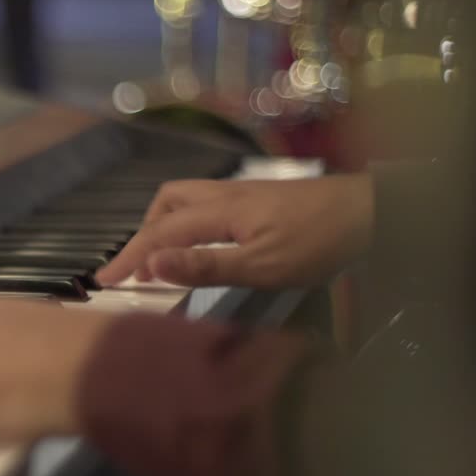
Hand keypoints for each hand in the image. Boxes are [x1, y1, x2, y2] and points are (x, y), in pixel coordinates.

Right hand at [94, 174, 373, 288]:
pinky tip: (201, 243)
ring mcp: (243, 194)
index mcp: (219, 212)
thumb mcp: (263, 265)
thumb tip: (153, 264)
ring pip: (186, 199)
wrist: (373, 212)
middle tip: (136, 269)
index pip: (159, 234)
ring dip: (164, 224)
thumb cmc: (319, 241)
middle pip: (166, 203)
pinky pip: (205, 204)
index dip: (129, 258)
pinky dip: (187, 221)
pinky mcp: (260, 199)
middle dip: (142, 233)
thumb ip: (206, 264)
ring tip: (162, 257)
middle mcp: (224, 195)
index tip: (102, 281)